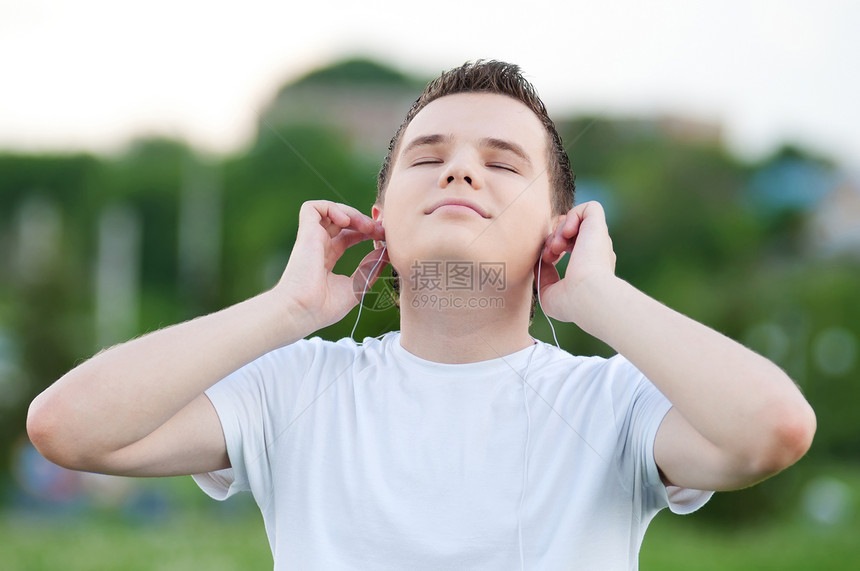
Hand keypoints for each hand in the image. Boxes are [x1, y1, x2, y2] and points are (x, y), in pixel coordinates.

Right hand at [276, 200, 386, 329]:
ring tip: (367, 227)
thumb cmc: (325, 306)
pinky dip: (331, 208)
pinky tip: (346, 221)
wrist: (304, 310)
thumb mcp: (357, 285)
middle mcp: (319, 246)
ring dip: (352, 213)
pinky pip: (312, 207)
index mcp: (328, 259)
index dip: (367, 232)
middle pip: (342, 222)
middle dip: (364, 221)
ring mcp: (312, 239)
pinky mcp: (305, 233)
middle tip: (380, 230)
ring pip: (329, 211)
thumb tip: (384, 252)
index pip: (348, 236)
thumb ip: (370, 267)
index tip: (384, 239)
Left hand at [533, 201, 616, 323]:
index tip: (546, 261)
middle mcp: (596, 251)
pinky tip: (567, 232)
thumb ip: (545, 276)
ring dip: (559, 229)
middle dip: (553, 239)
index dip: (553, 249)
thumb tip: (542, 262)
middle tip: (548, 254)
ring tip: (556, 246)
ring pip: (576, 220)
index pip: (572, 247)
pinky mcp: (599, 226)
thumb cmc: (570, 302)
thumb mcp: (549, 293)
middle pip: (570, 232)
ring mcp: (598, 239)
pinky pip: (588, 208)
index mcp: (590, 267)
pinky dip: (573, 215)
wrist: (587, 295)